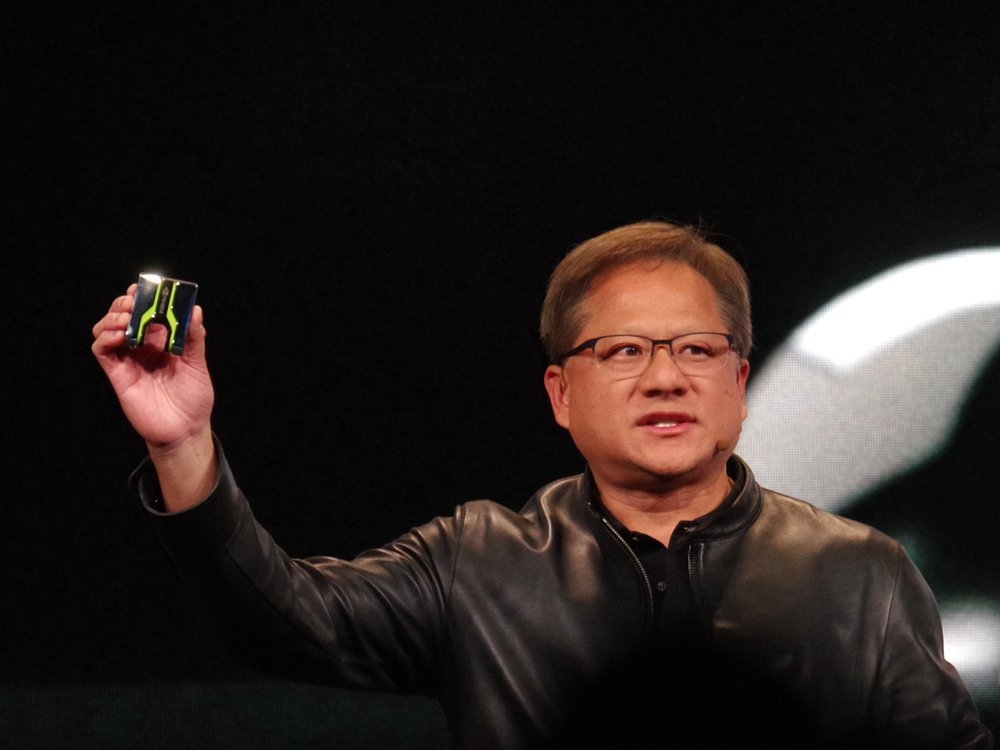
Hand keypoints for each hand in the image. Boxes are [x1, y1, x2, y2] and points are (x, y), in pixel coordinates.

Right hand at [92, 284, 214, 447]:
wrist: (185, 429)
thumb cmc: (193, 397)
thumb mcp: (198, 364)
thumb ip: (194, 338)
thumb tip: (194, 310)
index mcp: (161, 341)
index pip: (146, 312)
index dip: (143, 297)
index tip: (146, 287)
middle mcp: (142, 347)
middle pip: (123, 316)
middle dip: (126, 303)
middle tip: (135, 300)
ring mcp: (128, 360)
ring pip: (105, 329)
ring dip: (112, 317)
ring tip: (126, 317)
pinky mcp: (117, 374)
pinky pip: (101, 351)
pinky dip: (104, 338)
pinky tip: (119, 335)